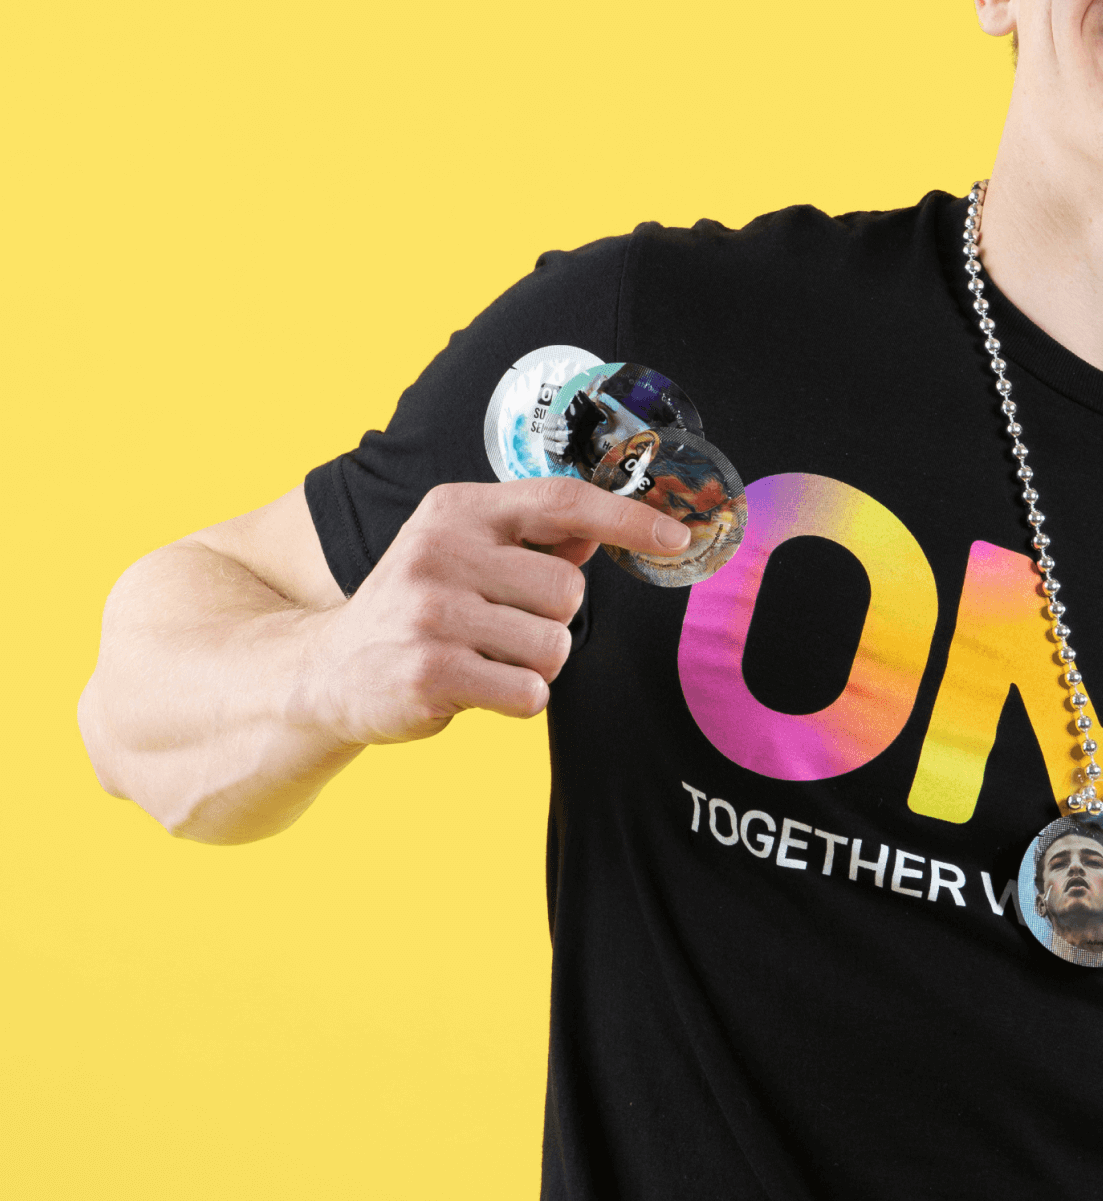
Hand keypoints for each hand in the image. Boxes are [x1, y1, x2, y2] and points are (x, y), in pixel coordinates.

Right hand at [297, 478, 690, 746]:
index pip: (563, 501)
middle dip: (554, 620)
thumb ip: (533, 539)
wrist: (324, 671)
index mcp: (458, 509)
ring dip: (535, 664)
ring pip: (555, 646)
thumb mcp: (463, 552)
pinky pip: (530, 693)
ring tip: (485, 658)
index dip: (629, 518)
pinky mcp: (429, 673)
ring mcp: (432, 613)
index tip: (678, 537)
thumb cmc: (418, 607)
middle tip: (502, 628)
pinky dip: (517, 699)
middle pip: (569, 590)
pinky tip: (473, 688)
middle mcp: (442, 552)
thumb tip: (606, 530)